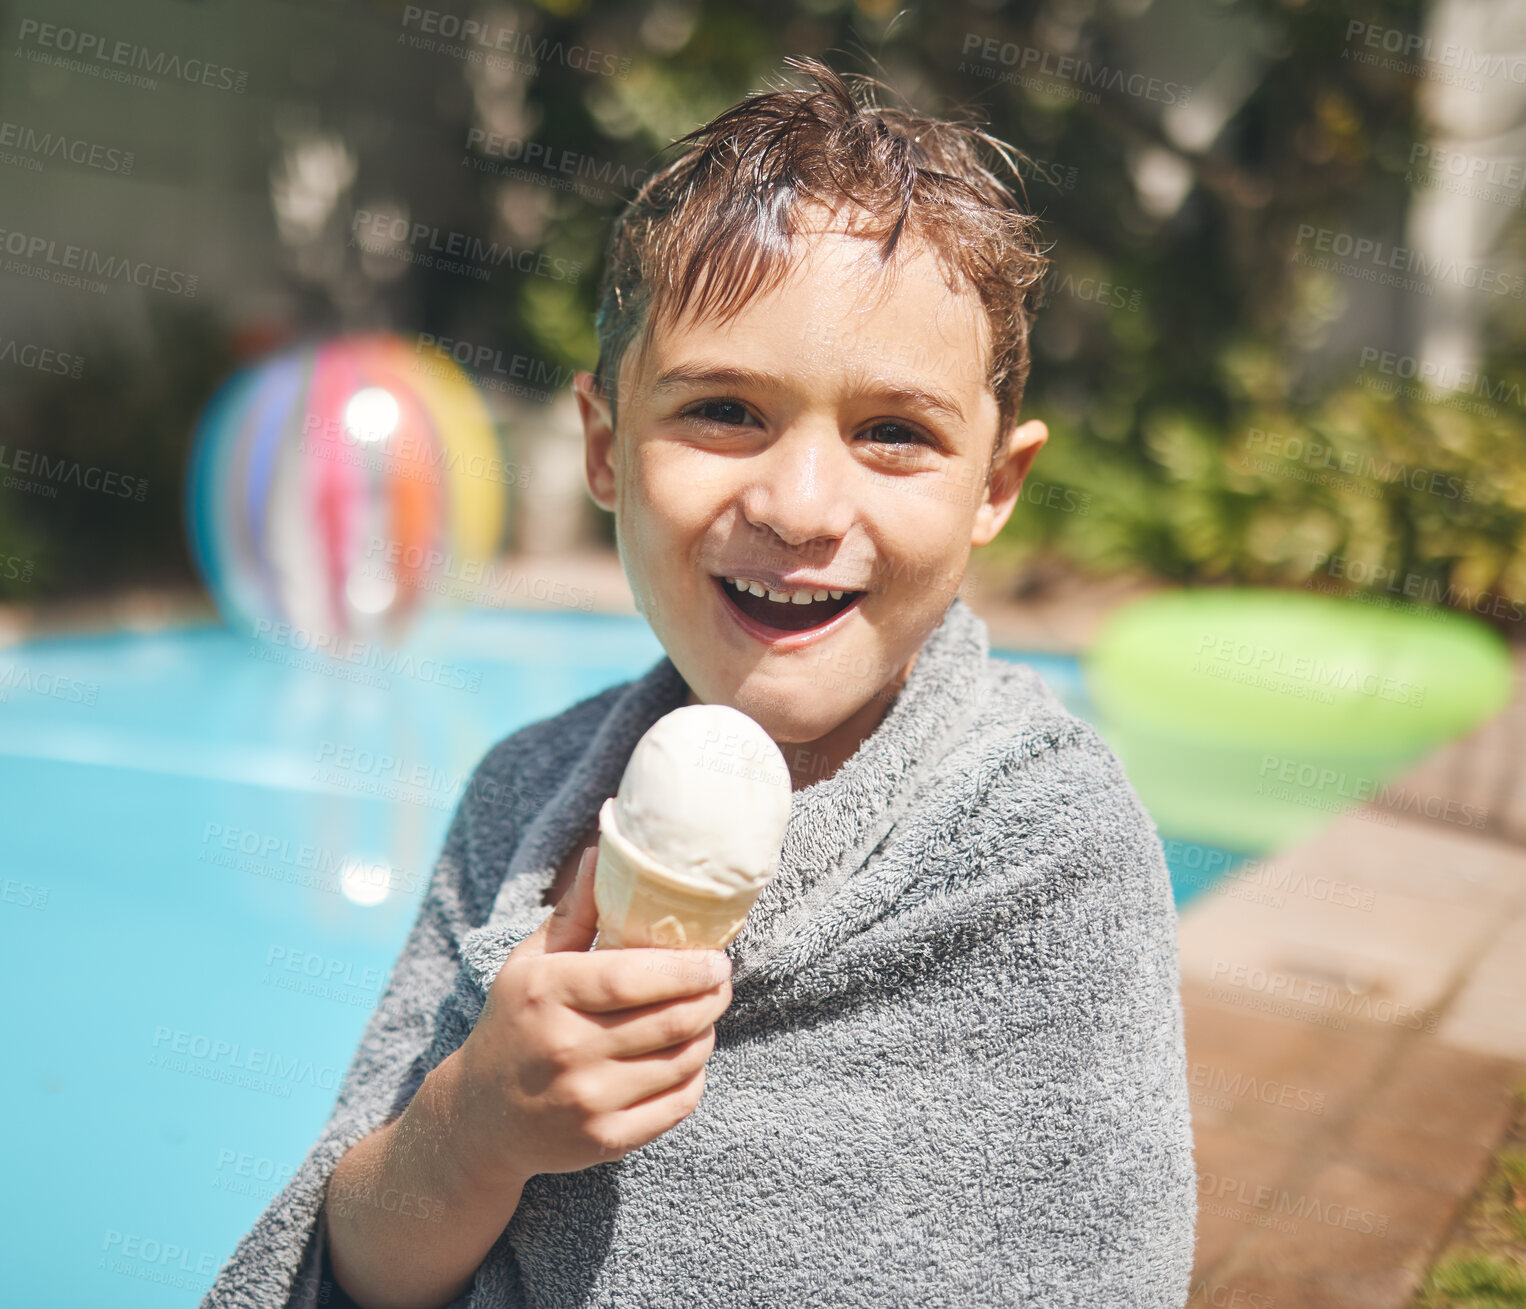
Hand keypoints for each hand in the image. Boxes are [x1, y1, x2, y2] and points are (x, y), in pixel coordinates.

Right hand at [452, 845, 733, 1186]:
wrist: (481, 1118)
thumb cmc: (516, 1021)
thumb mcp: (532, 962)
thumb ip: (576, 911)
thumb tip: (603, 850)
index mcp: (547, 995)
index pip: (632, 980)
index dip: (686, 969)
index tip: (716, 958)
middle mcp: (566, 1050)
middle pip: (670, 1021)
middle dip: (711, 997)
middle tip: (722, 980)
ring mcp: (586, 1101)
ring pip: (681, 1061)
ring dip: (706, 1033)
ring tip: (703, 1014)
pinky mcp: (605, 1140)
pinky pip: (677, 1104)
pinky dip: (694, 1076)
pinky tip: (686, 1056)